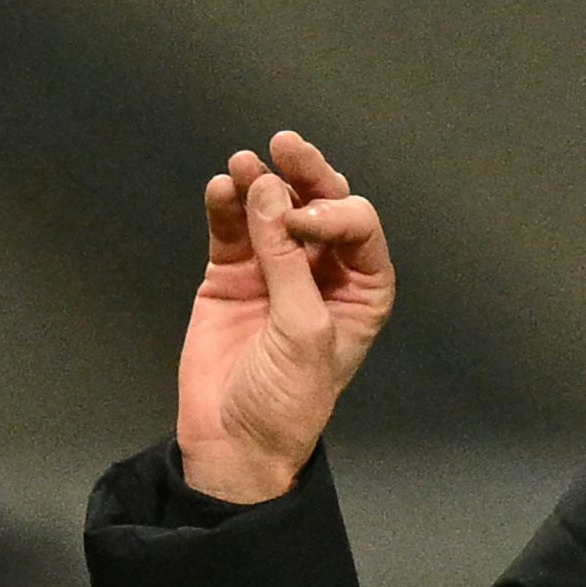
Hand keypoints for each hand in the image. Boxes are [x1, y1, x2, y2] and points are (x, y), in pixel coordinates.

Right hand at [176, 132, 394, 502]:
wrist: (234, 440)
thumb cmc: (289, 397)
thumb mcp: (303, 331)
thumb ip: (287, 262)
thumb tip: (270, 193)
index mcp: (363, 288)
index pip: (358, 226)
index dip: (332, 212)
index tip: (297, 223)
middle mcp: (324, 272)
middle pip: (322, 205)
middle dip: (307, 174)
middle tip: (286, 146)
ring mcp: (276, 270)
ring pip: (274, 210)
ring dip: (262, 183)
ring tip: (244, 163)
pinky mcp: (232, 276)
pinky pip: (232, 230)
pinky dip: (226, 207)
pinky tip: (221, 187)